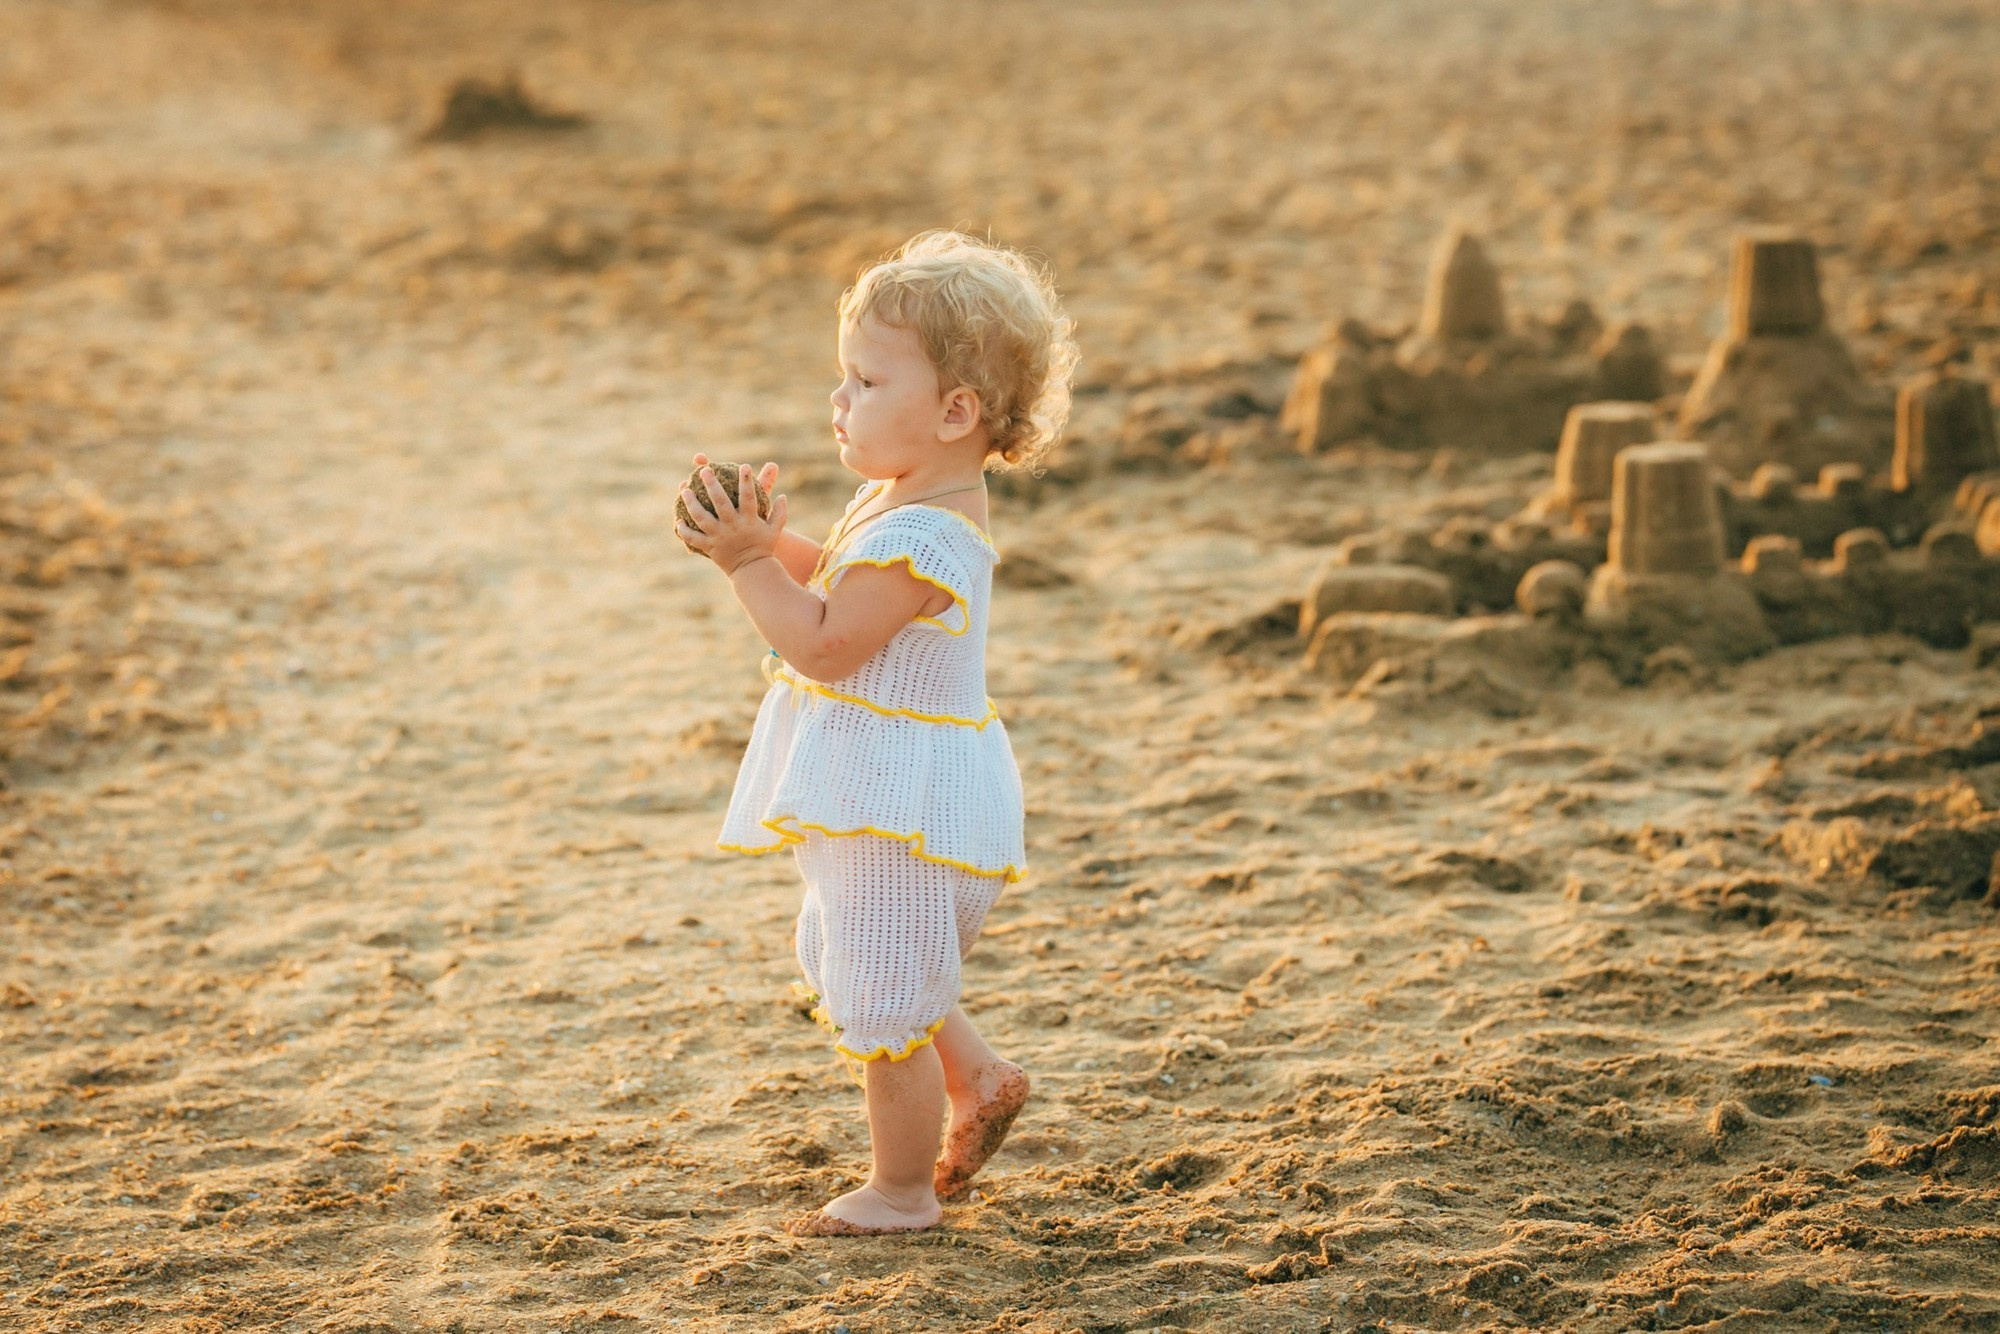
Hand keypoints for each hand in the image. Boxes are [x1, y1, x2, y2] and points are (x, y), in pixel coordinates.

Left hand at [676, 460, 788, 574]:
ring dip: (691, 503)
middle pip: (720, 502)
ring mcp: (719, 537)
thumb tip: (783, 496)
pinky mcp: (710, 547)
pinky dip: (684, 530)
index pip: (749, 497)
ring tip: (684, 489)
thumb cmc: (764, 547)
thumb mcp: (775, 530)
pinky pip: (693, 538)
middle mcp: (733, 526)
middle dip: (711, 484)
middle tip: (704, 470)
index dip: (747, 481)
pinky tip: (678, 520)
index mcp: (749, 520)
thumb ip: (780, 512)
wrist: (753, 571)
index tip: (744, 466)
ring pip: (702, 517)